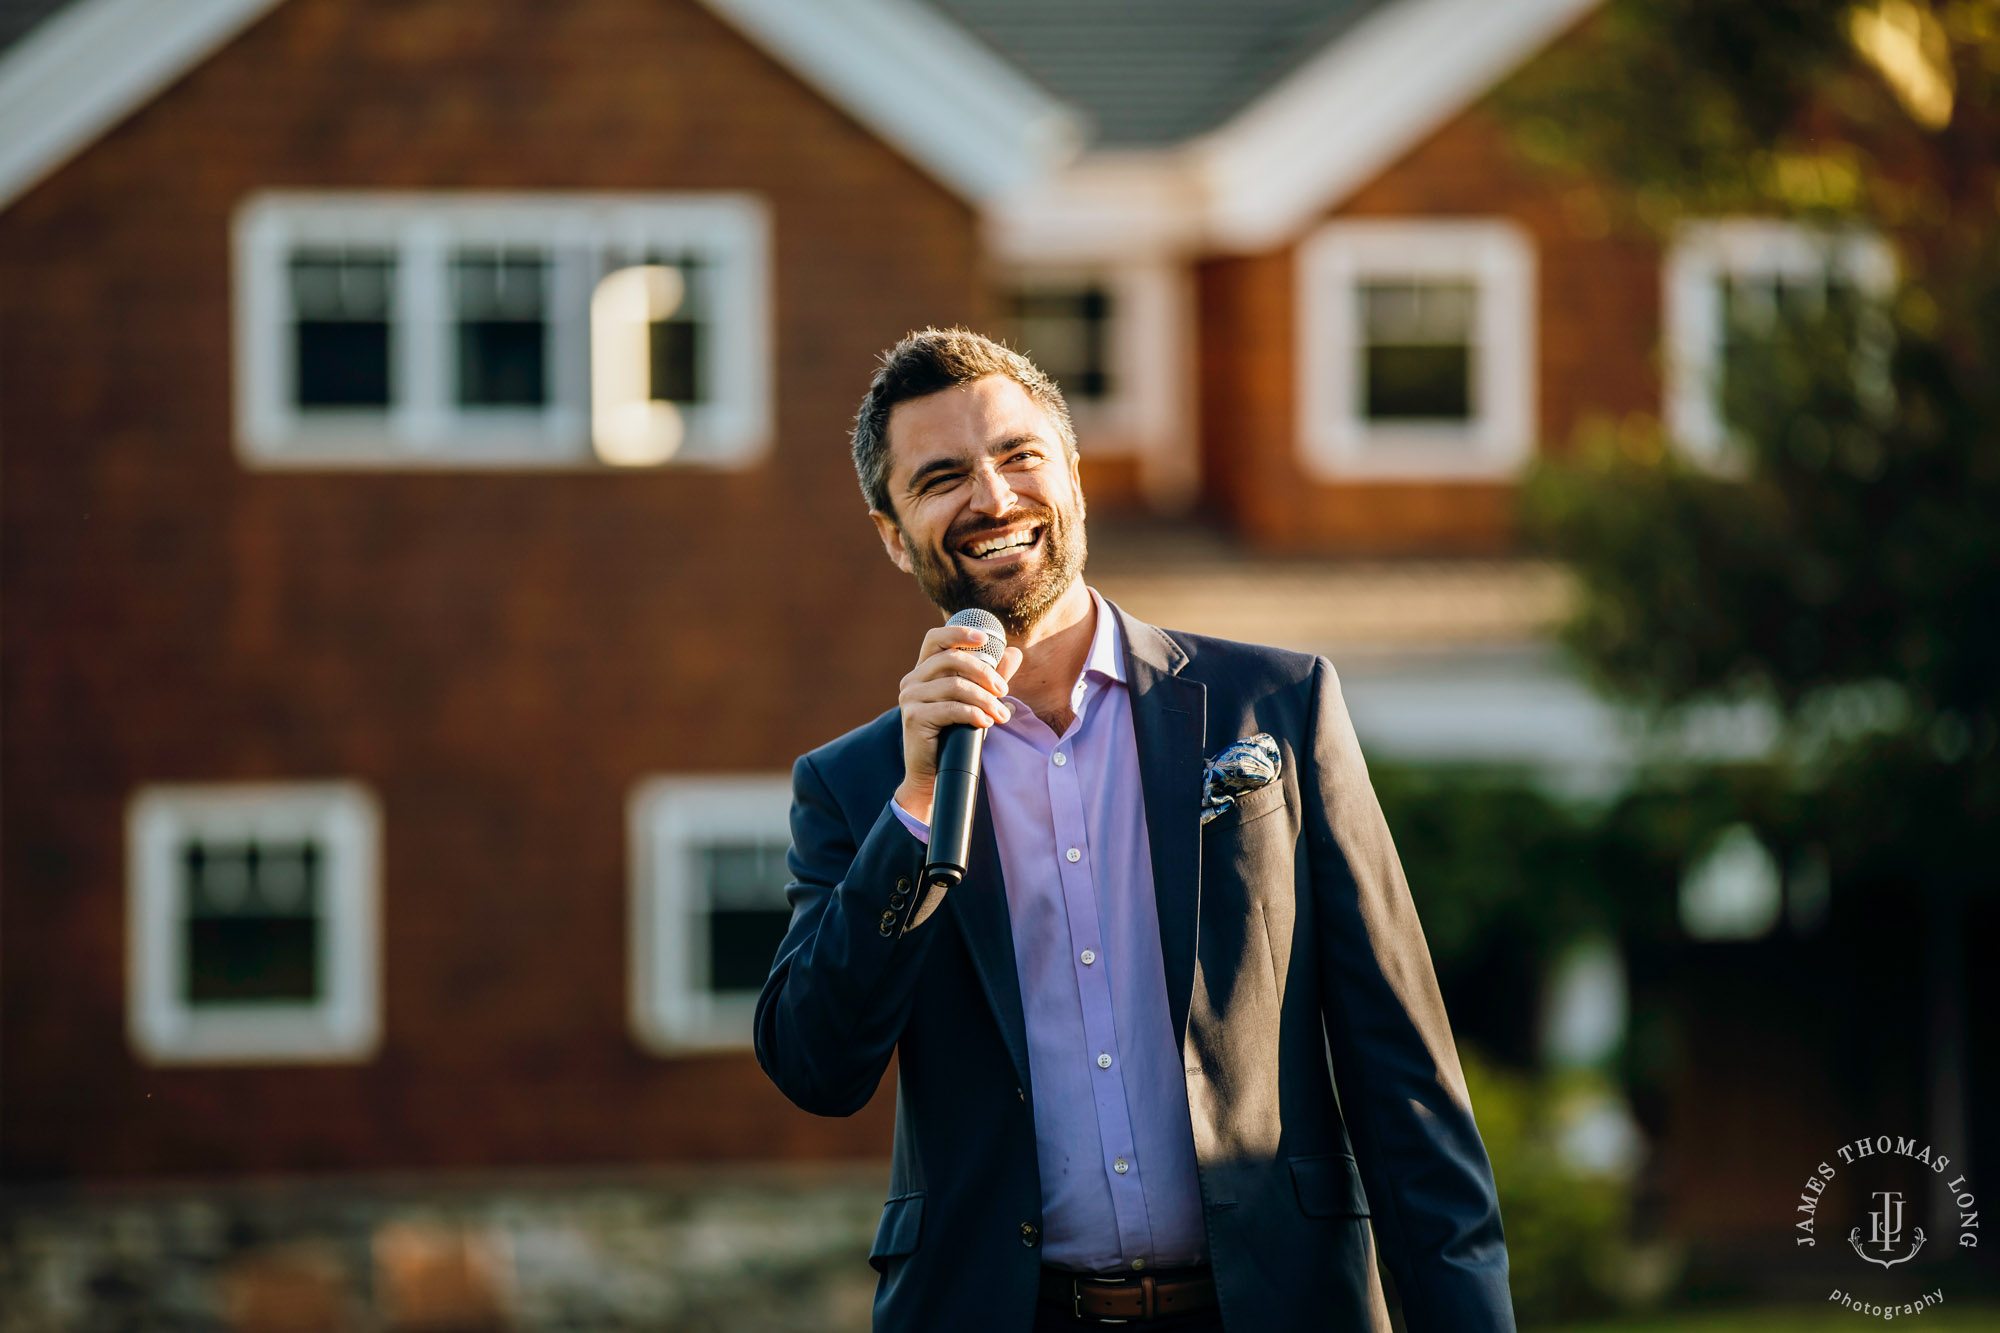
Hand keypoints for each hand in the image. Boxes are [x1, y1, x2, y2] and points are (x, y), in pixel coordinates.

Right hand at [894, 624, 1022, 824]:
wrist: (933, 776)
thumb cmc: (954, 736)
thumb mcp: (975, 702)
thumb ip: (991, 677)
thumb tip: (1014, 652)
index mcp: (923, 671)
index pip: (935, 639)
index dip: (959, 632)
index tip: (985, 638)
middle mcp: (912, 680)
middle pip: (952, 659)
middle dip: (985, 673)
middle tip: (1005, 690)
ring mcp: (910, 699)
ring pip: (955, 685)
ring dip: (985, 699)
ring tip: (1002, 715)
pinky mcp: (914, 718)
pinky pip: (951, 708)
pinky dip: (974, 713)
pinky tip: (986, 723)